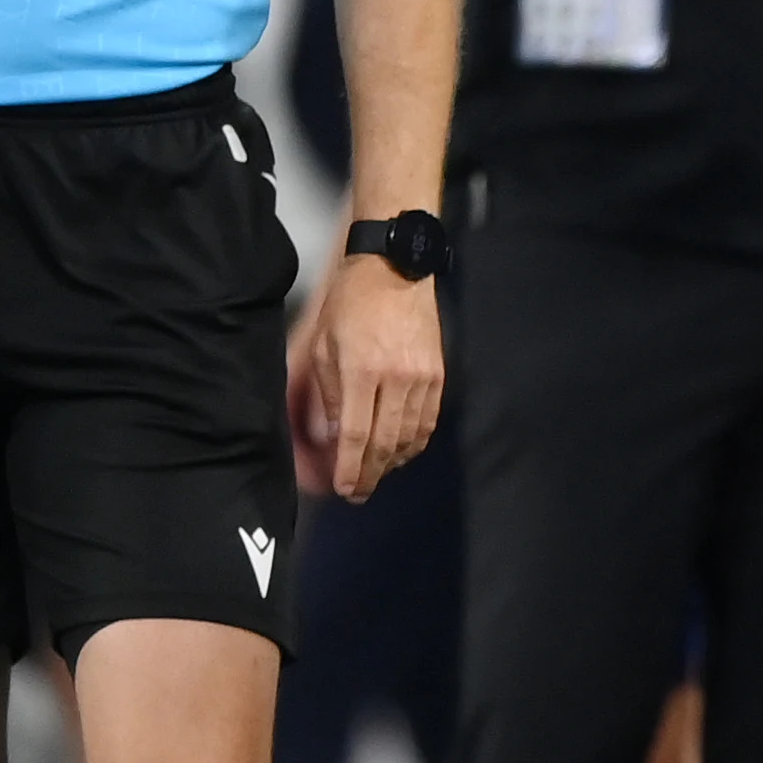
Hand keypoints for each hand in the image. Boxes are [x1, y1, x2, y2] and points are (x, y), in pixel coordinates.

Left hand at [287, 253, 445, 502]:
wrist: (395, 269)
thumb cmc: (350, 305)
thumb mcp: (324, 346)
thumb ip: (328, 395)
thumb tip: (334, 438)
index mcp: (361, 371)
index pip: (355, 434)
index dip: (350, 468)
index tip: (345, 489)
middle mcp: (395, 378)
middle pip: (384, 442)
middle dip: (370, 473)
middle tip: (358, 493)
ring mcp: (422, 377)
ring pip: (409, 436)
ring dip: (392, 461)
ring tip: (376, 473)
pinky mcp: (438, 374)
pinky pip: (428, 420)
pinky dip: (415, 442)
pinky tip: (401, 451)